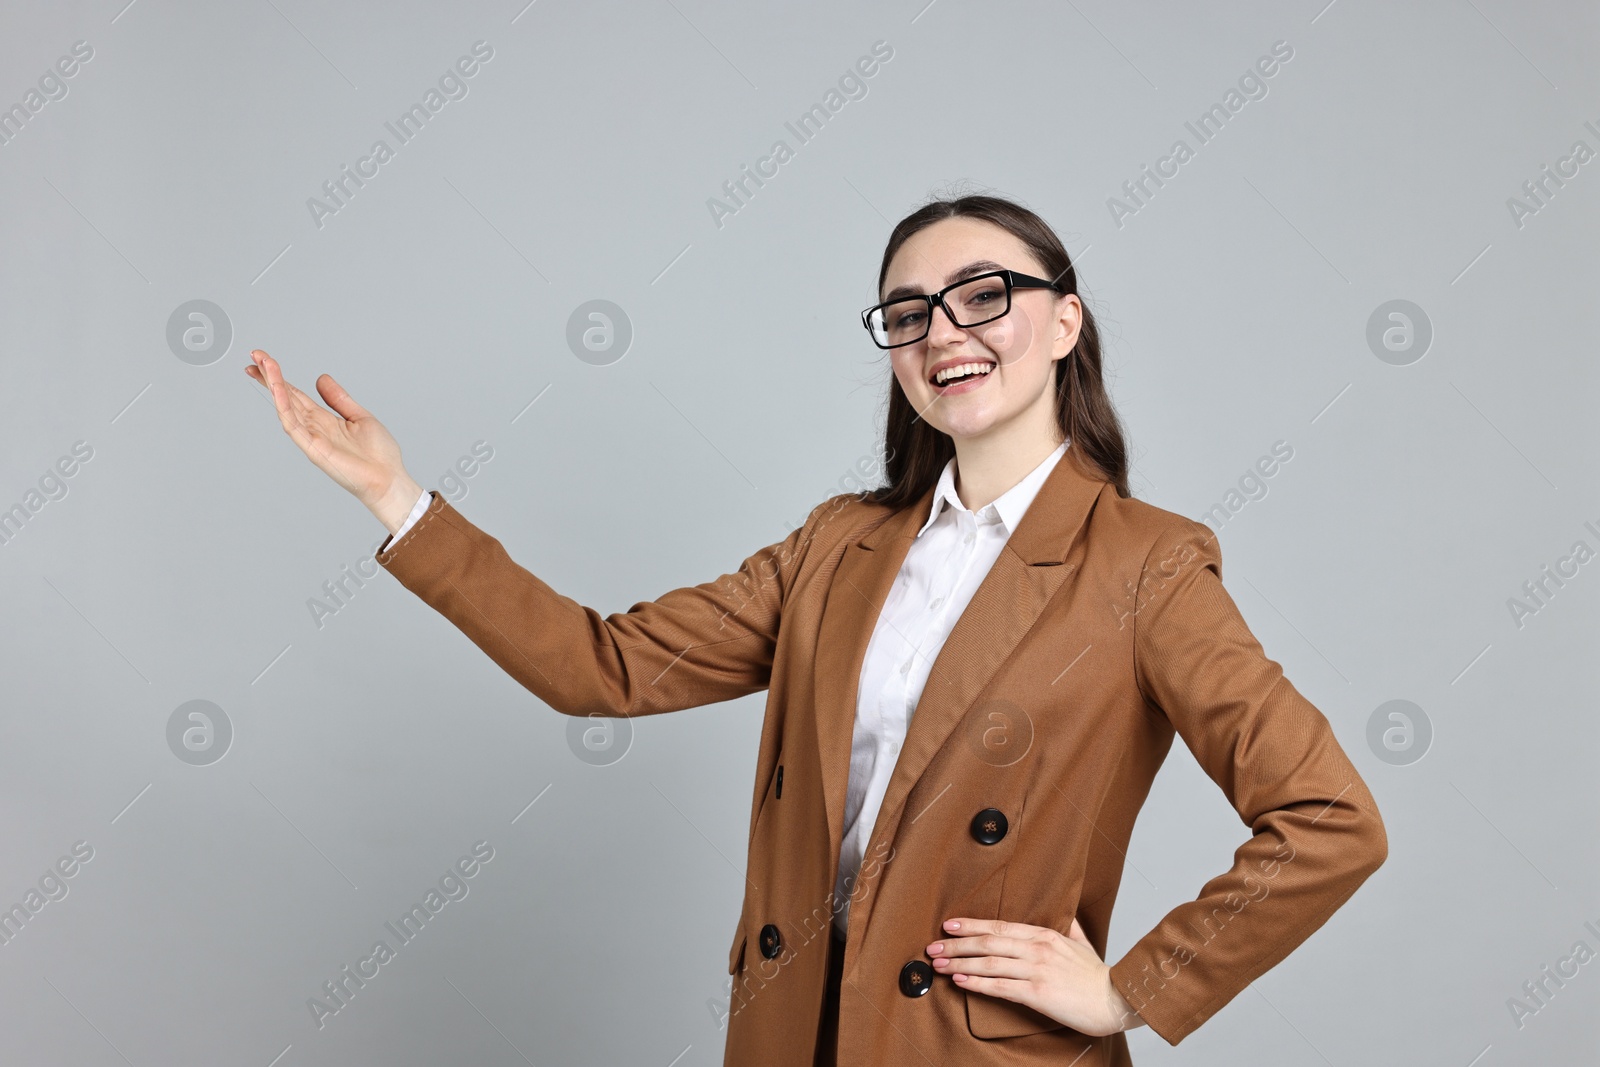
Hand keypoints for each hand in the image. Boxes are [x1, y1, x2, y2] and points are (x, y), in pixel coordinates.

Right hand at [245, 349, 423, 533]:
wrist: (388, 479)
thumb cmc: (378, 455)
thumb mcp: (360, 416)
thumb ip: (338, 399)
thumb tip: (321, 378)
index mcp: (324, 419)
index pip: (295, 394)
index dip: (280, 377)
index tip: (264, 360)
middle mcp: (313, 427)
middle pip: (285, 397)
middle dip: (269, 376)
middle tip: (253, 356)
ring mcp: (311, 438)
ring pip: (286, 407)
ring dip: (274, 385)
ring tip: (263, 364)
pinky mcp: (313, 449)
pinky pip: (294, 424)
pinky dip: (284, 406)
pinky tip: (277, 389)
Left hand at [926, 917, 1144, 1037]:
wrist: (1118, 999)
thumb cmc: (1098, 975)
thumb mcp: (1082, 943)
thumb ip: (1068, 927)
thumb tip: (1063, 914)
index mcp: (1044, 934)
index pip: (999, 926)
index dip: (971, 925)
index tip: (949, 925)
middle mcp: (1037, 948)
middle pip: (988, 942)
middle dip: (957, 944)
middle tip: (933, 947)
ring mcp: (1037, 970)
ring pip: (990, 962)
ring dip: (961, 963)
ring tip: (940, 965)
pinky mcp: (1038, 993)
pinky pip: (1001, 986)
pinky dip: (978, 982)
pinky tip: (961, 982)